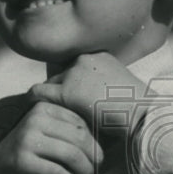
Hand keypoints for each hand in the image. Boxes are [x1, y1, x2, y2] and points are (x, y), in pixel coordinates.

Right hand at [0, 100, 103, 173]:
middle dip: (92, 158)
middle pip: (78, 138)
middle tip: (94, 171)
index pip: (80, 123)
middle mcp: (35, 119)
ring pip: (71, 155)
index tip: (97, 157)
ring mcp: (27, 139)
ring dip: (83, 172)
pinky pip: (57, 172)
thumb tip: (106, 139)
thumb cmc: (32, 154)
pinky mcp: (23, 161)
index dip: (94, 142)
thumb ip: (70, 131)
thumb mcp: (49, 134)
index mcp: (44, 108)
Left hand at [30, 52, 149, 138]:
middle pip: (59, 73)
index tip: (66, 97)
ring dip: (48, 98)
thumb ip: (100, 88)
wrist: (143, 117)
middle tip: (51, 107)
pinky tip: (29, 111)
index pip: (73, 66)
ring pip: (49, 83)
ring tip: (41, 112)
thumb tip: (90, 100)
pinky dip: (32, 101)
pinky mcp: (66, 91)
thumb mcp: (119, 91)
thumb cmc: (138, 111)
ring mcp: (75, 73)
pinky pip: (39, 94)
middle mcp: (85, 59)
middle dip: (57, 90)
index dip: (68, 83)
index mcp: (100, 56)